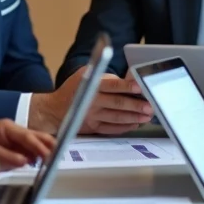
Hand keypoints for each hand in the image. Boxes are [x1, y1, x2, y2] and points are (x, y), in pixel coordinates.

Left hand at [0, 119, 55, 168]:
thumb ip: (7, 155)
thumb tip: (26, 161)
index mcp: (7, 128)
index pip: (27, 136)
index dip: (38, 145)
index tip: (48, 154)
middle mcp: (14, 131)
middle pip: (35, 136)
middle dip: (48, 144)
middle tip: (59, 154)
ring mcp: (16, 139)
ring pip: (35, 143)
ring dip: (44, 150)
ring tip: (55, 159)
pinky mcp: (15, 148)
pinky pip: (30, 150)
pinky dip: (37, 155)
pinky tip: (44, 162)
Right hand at [28, 67, 151, 134]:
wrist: (54, 109)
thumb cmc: (74, 88)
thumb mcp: (85, 75)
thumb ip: (105, 77)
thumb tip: (128, 80)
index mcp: (90, 85)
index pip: (111, 85)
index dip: (126, 86)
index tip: (140, 87)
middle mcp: (91, 101)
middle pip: (117, 104)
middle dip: (135, 106)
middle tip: (150, 106)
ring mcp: (91, 116)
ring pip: (116, 118)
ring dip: (134, 117)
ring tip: (147, 116)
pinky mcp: (92, 128)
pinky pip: (112, 129)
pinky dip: (125, 127)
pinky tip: (135, 123)